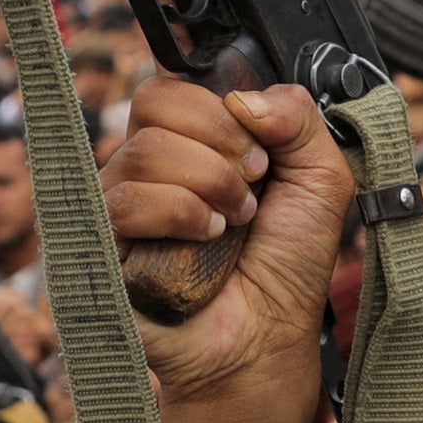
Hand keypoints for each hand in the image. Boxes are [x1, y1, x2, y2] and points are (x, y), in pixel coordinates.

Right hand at [103, 74, 348, 422]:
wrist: (266, 338)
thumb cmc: (285, 265)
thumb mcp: (321, 177)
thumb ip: (298, 115)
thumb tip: (243, 98)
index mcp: (190, 140)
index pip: (174, 83)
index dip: (220, 107)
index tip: (261, 152)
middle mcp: (147, 165)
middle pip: (153, 102)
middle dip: (220, 143)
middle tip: (251, 188)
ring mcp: (119, 201)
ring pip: (143, 151)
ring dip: (208, 185)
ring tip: (232, 223)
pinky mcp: (100, 242)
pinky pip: (125, 201)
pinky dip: (180, 214)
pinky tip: (206, 239)